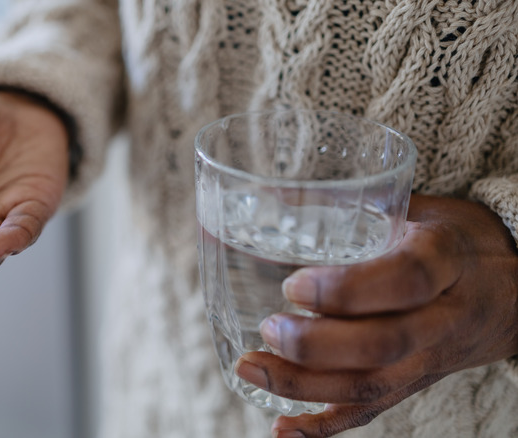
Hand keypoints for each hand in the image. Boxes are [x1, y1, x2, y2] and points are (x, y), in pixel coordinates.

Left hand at [234, 194, 517, 436]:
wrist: (510, 291)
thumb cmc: (453, 240)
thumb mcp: (418, 208)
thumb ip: (354, 203)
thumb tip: (266, 190)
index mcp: (446, 261)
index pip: (403, 281)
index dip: (345, 290)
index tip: (293, 285)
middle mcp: (443, 318)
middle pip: (383, 344)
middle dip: (315, 344)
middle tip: (268, 328)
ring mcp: (430, 360)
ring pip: (370, 387)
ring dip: (303, 386)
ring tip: (250, 368)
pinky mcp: (415, 385)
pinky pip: (371, 413)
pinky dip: (323, 426)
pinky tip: (281, 429)